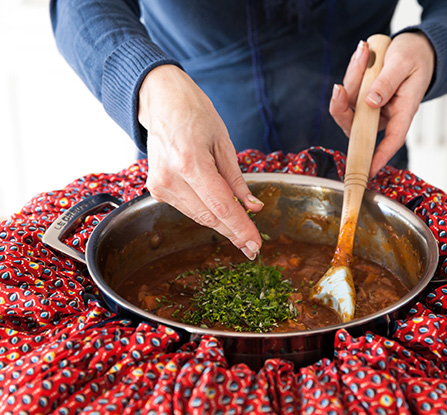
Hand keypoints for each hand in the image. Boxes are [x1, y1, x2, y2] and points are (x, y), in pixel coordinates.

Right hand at [138, 64, 262, 259]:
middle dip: (234, 232)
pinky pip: (188, 208)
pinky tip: (218, 208)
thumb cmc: (195, 115)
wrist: (160, 101)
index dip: (240, 229)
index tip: (255, 245)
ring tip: (242, 229)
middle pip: (209, 217)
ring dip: (221, 223)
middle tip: (253, 247)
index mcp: (190, 162)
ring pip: (199, 216)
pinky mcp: (156, 189)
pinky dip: (206, 211)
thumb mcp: (224, 143)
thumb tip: (254, 207)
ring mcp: (159, 185)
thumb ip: (237, 180)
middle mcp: (170, 178)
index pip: (221, 207)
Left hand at [330, 32, 434, 176]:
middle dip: (343, 106)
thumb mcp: (404, 63)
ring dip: (351, 77)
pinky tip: (363, 53)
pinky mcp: (363, 96)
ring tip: (365, 52)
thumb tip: (370, 101)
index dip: (381, 156)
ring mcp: (372, 106)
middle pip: (357, 124)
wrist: (416, 47)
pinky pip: (349, 89)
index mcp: (404, 111)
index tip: (369, 169)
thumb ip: (387, 82)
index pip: (393, 139)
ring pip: (349, 103)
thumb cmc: (415, 57)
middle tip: (341, 86)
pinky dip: (352, 71)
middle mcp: (386, 113)